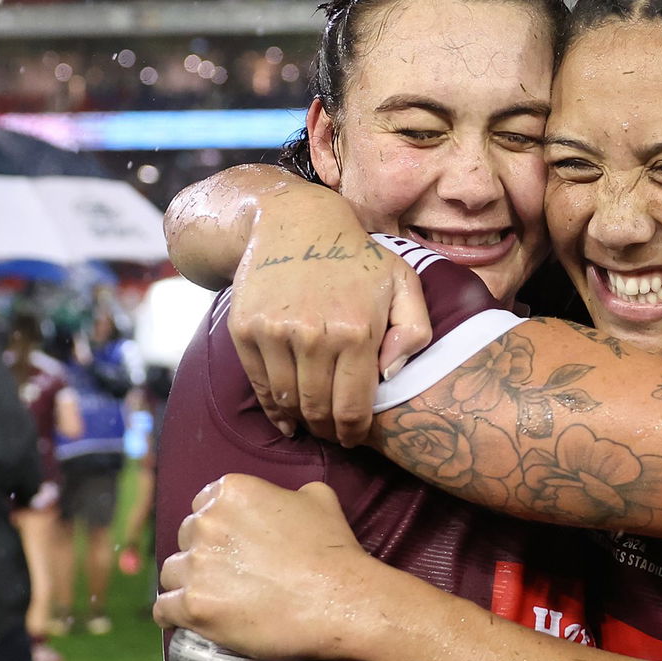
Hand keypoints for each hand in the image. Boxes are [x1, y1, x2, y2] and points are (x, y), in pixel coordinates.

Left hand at [155, 474, 374, 660]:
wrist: (339, 600)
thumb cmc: (333, 551)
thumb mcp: (320, 499)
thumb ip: (291, 492)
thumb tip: (288, 498)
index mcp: (232, 491)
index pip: (203, 505)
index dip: (217, 527)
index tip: (231, 546)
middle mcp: (207, 523)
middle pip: (185, 539)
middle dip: (201, 555)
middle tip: (227, 575)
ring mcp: (198, 566)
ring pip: (171, 574)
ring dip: (187, 585)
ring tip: (212, 600)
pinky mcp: (194, 606)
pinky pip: (163, 610)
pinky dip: (174, 616)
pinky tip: (188, 620)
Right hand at [227, 184, 432, 445]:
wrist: (295, 223)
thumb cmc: (357, 258)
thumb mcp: (403, 282)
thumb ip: (415, 330)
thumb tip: (392, 374)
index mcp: (357, 330)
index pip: (353, 407)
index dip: (354, 432)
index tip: (354, 437)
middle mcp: (314, 335)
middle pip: (318, 410)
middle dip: (328, 431)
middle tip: (334, 435)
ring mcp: (276, 333)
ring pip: (287, 401)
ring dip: (301, 421)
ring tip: (313, 423)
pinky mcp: (246, 330)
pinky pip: (260, 384)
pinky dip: (272, 407)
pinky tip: (285, 417)